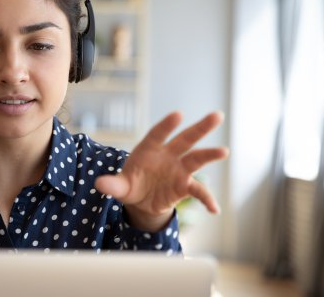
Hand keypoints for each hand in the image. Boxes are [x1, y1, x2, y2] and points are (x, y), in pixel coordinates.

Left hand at [95, 111, 228, 231]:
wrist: (141, 200)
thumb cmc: (130, 185)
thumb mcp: (119, 187)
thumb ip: (112, 185)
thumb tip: (99, 185)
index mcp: (149, 149)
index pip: (158, 134)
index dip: (167, 125)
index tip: (178, 114)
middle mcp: (167, 155)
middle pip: (185, 139)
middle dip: (200, 128)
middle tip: (217, 116)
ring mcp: (178, 170)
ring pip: (196, 159)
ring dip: (210, 155)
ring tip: (224, 151)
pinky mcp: (185, 186)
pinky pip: (198, 191)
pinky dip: (207, 199)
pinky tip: (214, 209)